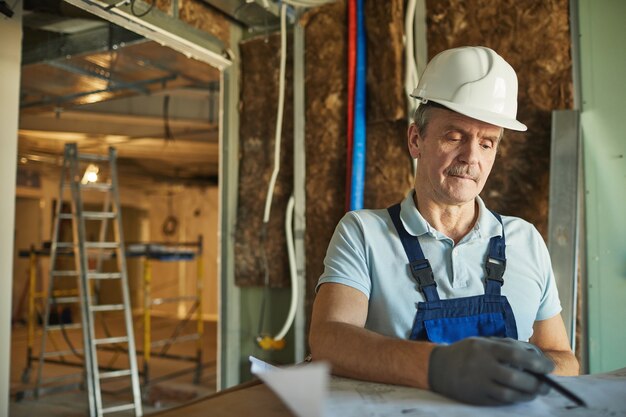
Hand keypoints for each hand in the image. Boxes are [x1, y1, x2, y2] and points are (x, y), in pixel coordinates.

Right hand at [428, 337, 554, 404]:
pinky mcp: (476, 398)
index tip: (549, 367)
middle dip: (536, 384)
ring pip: (509, 394)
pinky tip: (518, 396)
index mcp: (485, 348)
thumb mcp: (483, 342)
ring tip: (535, 392)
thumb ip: (507, 346)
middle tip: (546, 386)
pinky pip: (500, 402)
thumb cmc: (467, 352)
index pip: (515, 355)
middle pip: (515, 378)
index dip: (536, 362)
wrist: (438, 367)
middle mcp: (481, 365)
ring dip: (527, 395)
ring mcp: (478, 383)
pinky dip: (514, 400)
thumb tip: (535, 356)